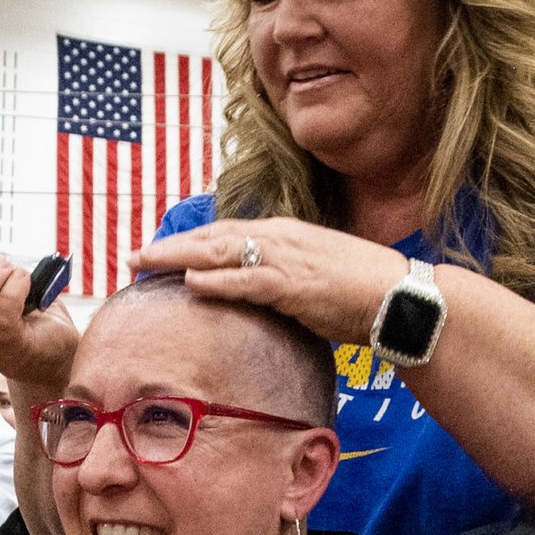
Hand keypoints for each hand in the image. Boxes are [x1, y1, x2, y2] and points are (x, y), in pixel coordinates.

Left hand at [129, 218, 405, 346]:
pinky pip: (248, 280)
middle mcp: (280, 238)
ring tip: (145, 265)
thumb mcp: (312, 281)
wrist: (400, 298)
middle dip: (171, 247)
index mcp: (284, 236)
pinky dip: (218, 282)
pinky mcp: (295, 284)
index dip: (188, 243)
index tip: (157, 251)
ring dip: (180, 259)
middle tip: (134, 256)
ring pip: (221, 253)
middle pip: (213, 238)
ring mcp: (287, 259)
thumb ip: (279, 284)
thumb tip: (253, 300)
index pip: (225, 235)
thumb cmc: (361, 294)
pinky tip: (191, 286)